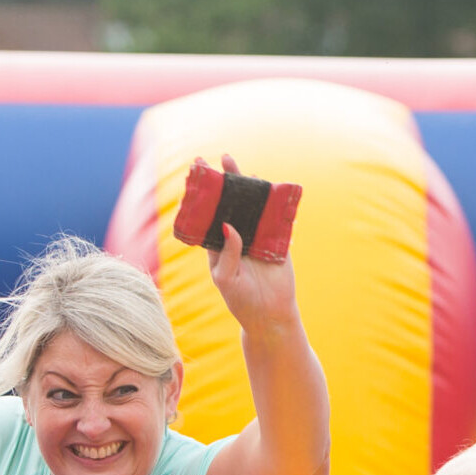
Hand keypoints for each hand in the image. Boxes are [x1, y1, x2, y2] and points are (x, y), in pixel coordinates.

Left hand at [203, 155, 299, 337]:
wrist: (270, 316)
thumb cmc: (241, 301)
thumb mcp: (226, 279)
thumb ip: (227, 253)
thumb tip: (228, 225)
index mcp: (219, 244)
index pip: (210, 213)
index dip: (204, 193)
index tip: (197, 171)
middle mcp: (238, 236)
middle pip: (232, 203)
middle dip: (227, 180)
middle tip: (222, 158)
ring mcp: (258, 237)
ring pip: (254, 206)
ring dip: (249, 186)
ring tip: (241, 165)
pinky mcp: (278, 241)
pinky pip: (277, 218)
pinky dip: (275, 202)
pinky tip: (270, 186)